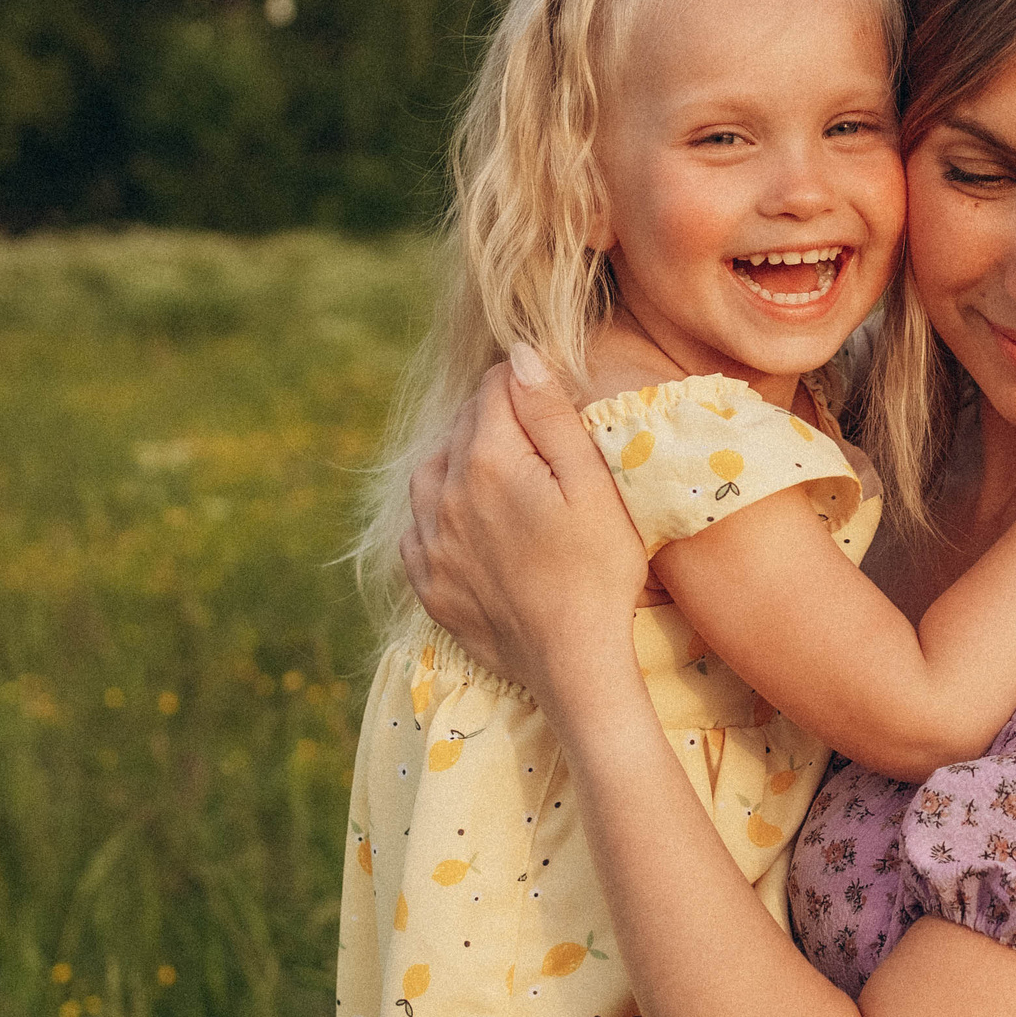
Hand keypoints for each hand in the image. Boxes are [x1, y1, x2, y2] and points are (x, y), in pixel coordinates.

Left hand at [400, 346, 650, 697]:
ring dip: (460, 462)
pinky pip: (417, 528)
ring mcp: (430, 541)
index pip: (494, 387)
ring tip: (500, 477)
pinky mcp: (427, 582)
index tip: (551, 404)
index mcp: (488, 460)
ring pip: (430, 471)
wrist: (572, 660)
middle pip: (462, 426)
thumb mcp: (592, 485)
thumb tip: (518, 355)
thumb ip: (550, 416)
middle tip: (538, 446)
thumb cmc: (598, 569)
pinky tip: (470, 526)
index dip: (526, 385)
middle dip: (495, 421)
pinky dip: (438, 515)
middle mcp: (444, 492)